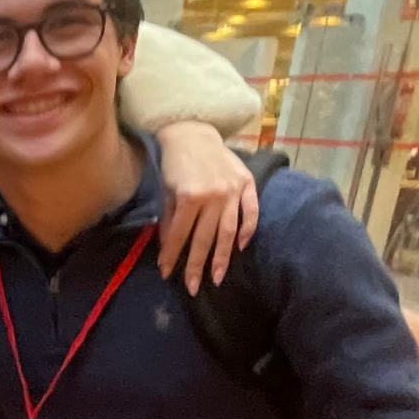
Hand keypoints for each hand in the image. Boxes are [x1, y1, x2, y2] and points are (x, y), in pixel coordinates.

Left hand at [155, 121, 259, 294]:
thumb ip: (171, 218)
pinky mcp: (247, 184)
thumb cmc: (174, 161)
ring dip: (222, 257)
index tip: (166, 272)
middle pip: (205, 239)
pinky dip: (248, 230)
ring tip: (216, 277)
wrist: (193, 131)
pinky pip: (251, 212)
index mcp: (190, 196)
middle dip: (197, 265)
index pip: (180, 234)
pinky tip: (240, 247)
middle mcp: (214, 196)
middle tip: (192, 287)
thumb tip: (169, 246)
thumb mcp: (166, 189)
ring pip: (228, 232)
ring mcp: (233, 191)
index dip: (172, 255)